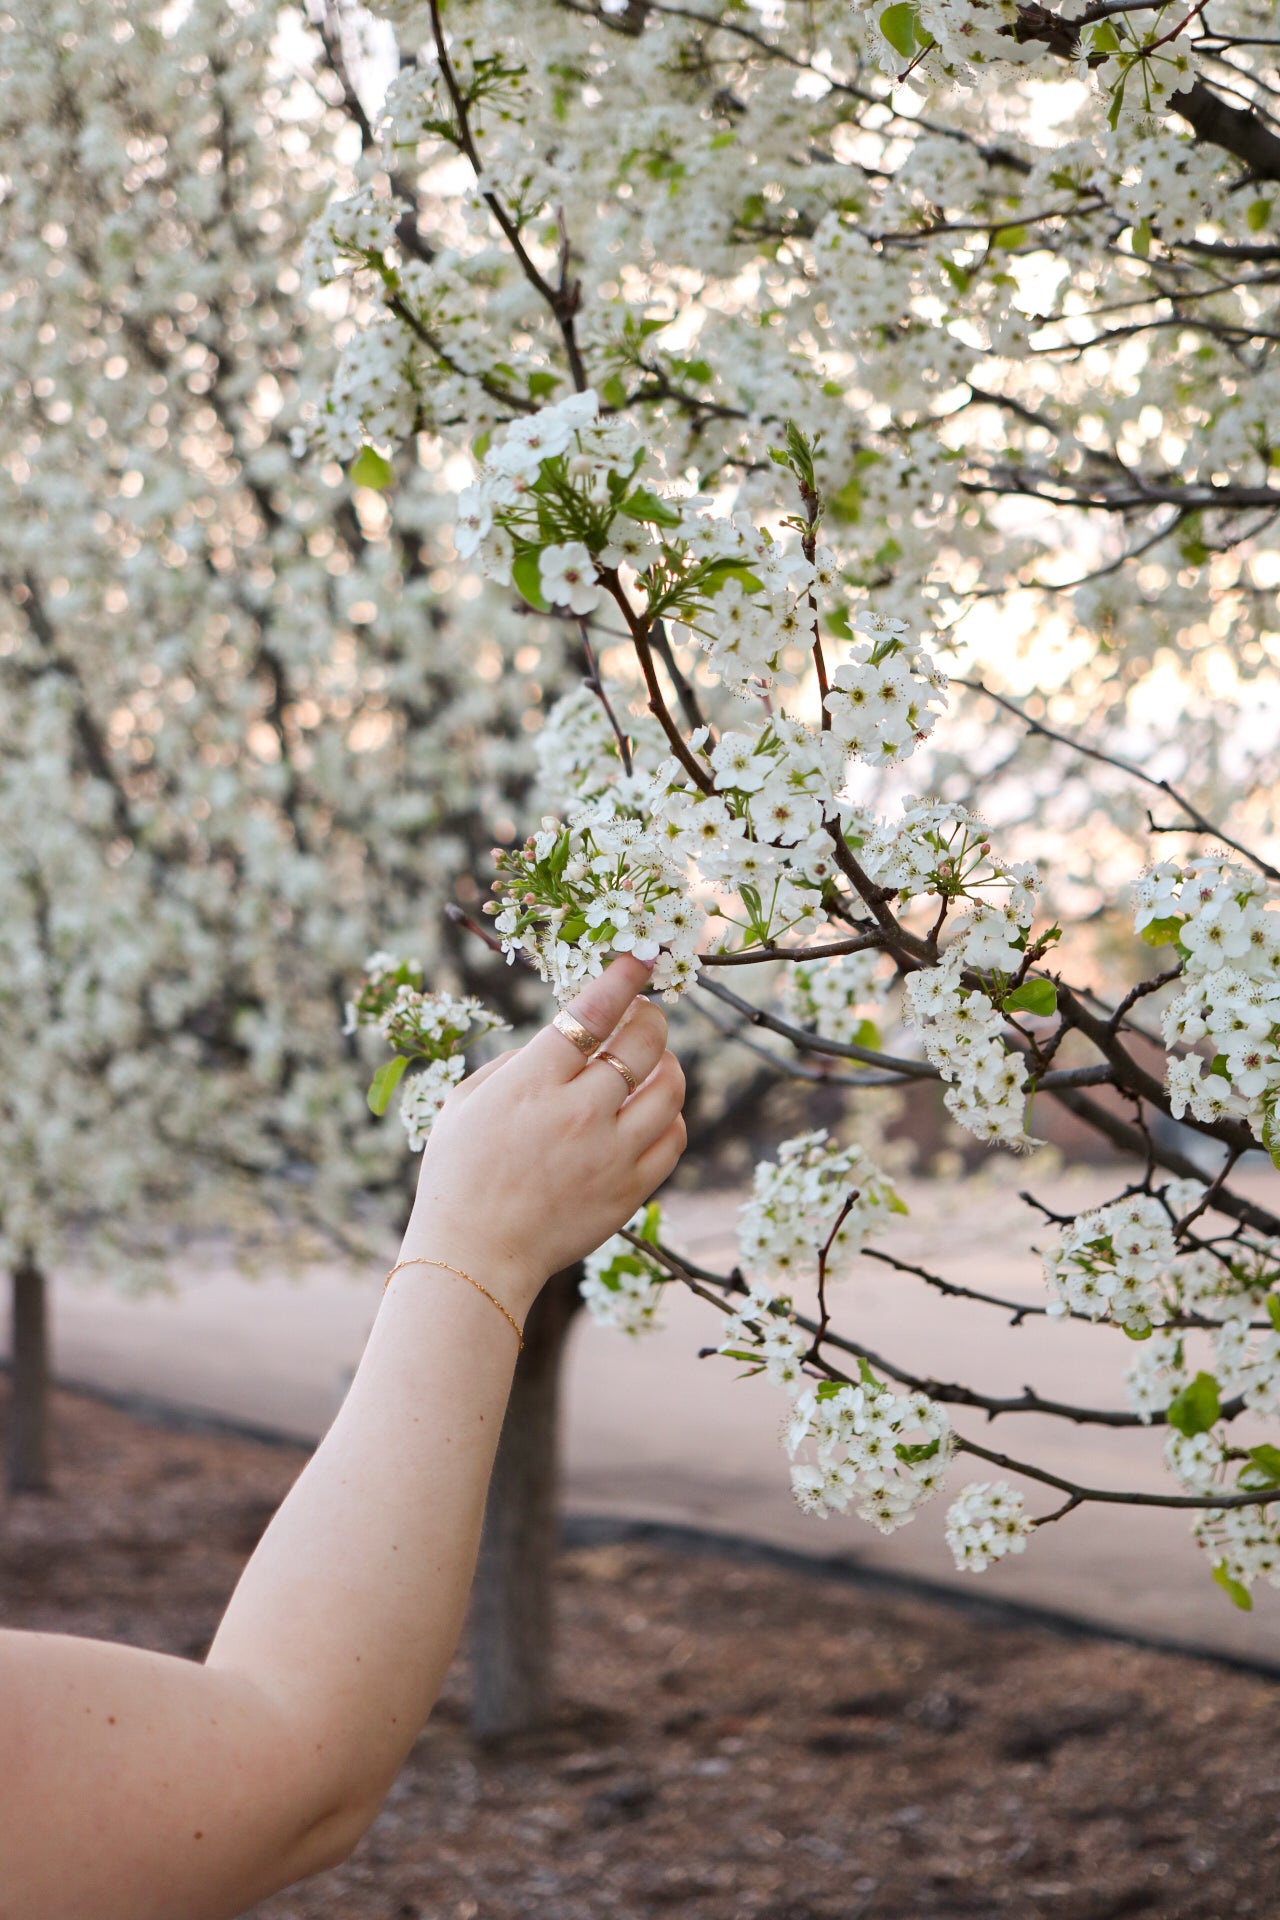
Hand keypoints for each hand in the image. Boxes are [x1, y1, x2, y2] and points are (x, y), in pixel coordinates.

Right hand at [401, 955, 685, 1318]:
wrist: (474, 1254)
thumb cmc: (459, 1172)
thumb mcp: (469, 1101)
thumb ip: (522, 1061)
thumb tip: (570, 1036)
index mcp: (533, 1083)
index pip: (593, 1010)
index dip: (624, 975)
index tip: (642, 955)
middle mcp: (579, 1112)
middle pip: (645, 1042)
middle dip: (650, 1017)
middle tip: (643, 1015)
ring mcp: (611, 1153)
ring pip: (670, 1087)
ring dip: (666, 1064)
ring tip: (650, 1063)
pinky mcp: (630, 1189)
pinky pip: (674, 1137)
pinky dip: (670, 1115)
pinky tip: (650, 1110)